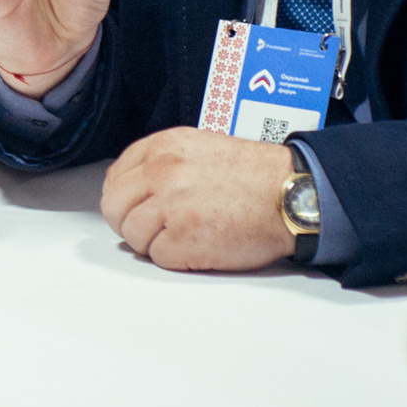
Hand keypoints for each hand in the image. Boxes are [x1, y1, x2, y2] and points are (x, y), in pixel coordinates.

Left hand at [100, 126, 294, 270]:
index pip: (116, 176)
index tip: (135, 206)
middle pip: (114, 207)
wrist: (292, 195)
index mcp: (163, 147)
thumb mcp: (201, 148)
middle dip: (129, 221)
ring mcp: (169, 207)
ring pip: (132, 235)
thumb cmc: (256, 176)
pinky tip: (198, 245)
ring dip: (153, 242)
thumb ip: (164, 161)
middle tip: (154, 228)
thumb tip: (134, 184)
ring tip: (185, 235)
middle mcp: (161, 173)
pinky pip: (157, 256)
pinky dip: (174, 258)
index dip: (124, 197)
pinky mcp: (183, 240)